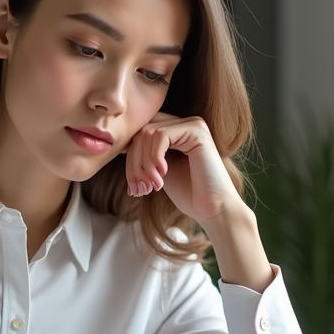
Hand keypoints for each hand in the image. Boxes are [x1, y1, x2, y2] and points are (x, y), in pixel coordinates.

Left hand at [124, 113, 242, 225]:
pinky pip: (160, 135)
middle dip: (133, 163)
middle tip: (139, 190)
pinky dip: (154, 158)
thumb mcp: (158, 171)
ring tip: (151, 187)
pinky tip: (163, 176)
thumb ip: (145, 155)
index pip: (141, 132)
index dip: (130, 157)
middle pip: (141, 131)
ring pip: (148, 133)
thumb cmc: (189, 194)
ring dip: (143, 164)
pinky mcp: (197, 130)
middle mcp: (185, 123)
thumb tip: (119, 146)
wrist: (213, 209)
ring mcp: (192, 124)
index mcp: (177, 131)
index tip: (133, 186)